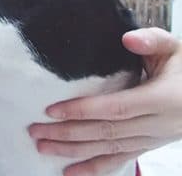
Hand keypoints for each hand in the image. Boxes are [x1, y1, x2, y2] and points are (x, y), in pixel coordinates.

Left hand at [28, 28, 181, 175]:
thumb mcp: (175, 49)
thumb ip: (152, 41)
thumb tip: (127, 39)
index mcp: (161, 99)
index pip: (114, 108)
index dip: (82, 111)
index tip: (51, 110)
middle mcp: (156, 124)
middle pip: (105, 132)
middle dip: (67, 133)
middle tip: (34, 131)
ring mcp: (152, 138)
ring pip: (109, 149)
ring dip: (74, 151)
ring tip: (43, 148)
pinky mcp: (149, 145)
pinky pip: (120, 159)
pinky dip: (95, 168)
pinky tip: (70, 172)